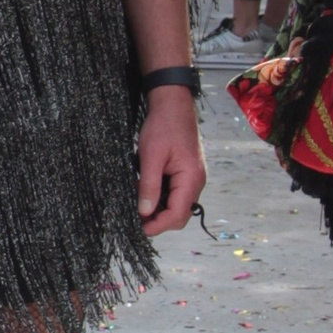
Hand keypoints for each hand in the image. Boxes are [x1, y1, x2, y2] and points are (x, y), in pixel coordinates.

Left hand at [136, 89, 206, 237]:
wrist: (173, 104)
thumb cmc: (163, 126)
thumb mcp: (150, 156)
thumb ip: (149, 186)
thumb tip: (145, 212)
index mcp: (191, 179)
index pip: (177, 215)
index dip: (158, 225)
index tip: (139, 228)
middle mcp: (196, 182)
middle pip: (179, 214)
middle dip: (158, 220)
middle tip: (136, 218)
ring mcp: (192, 178)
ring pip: (177, 205)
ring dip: (159, 209)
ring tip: (138, 204)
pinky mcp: (186, 173)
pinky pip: (175, 193)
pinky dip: (161, 198)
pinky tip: (146, 192)